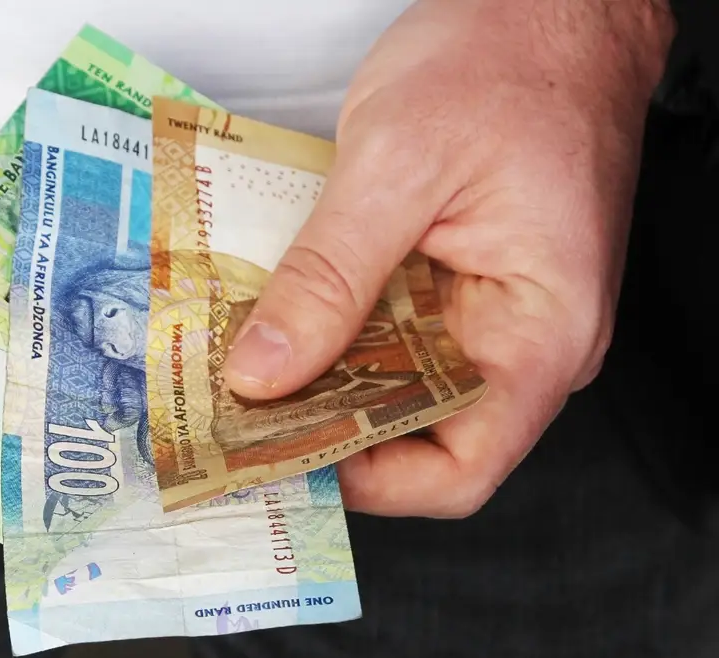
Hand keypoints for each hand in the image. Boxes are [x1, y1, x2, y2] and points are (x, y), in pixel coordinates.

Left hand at [221, 0, 674, 516]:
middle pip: (416, 432)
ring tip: (242, 362)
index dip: (366, 480)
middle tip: (235, 409)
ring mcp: (489, 311)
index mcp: (541, 333)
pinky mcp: (457, 280)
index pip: (458, 470)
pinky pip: (390, 330)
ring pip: (394, 381)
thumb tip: (264, 371)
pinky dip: (334, 327)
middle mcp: (522, 340)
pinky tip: (278, 313)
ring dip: (320, 375)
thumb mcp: (398, 164)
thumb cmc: (511, 59)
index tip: (280, 454)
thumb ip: (329, 276)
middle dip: (323, 425)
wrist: (552, 0)